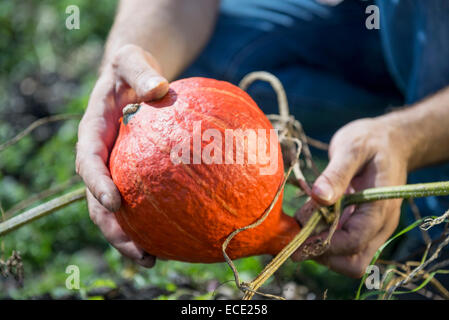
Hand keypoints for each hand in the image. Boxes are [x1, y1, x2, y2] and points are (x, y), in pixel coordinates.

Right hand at [76, 44, 168, 266]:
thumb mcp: (132, 61)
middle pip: (98, 201)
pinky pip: (140, 202)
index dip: (97, 184)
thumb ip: (140, 71)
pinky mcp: (134, 176)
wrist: (135, 79)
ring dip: (130, 237)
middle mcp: (101, 158)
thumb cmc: (132, 69)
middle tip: (138, 251)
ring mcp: (116, 170)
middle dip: (114, 230)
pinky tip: (174, 237)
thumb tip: (158, 88)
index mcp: (93, 134)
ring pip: (117, 212)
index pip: (88, 162)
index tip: (113, 202)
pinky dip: (151, 221)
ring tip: (153, 259)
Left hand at [293, 117, 408, 277]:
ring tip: (303, 220)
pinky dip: (323, 237)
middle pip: (352, 262)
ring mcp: (371, 228)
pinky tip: (309, 216)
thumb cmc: (372, 141)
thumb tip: (318, 197)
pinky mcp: (360, 225)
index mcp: (380, 208)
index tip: (297, 235)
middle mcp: (379, 225)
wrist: (390, 141)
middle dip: (322, 253)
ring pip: (346, 258)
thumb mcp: (352, 149)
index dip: (323, 243)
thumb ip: (336, 174)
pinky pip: (342, 245)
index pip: (353, 241)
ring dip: (320, 247)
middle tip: (298, 232)